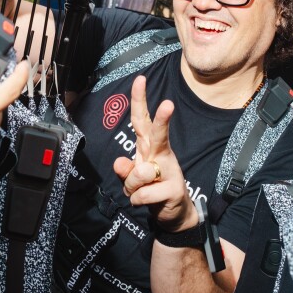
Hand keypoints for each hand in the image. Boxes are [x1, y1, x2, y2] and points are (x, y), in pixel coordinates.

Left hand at [114, 76, 197, 232]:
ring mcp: (169, 171)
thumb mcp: (131, 177)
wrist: (173, 212)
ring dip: (132, 187)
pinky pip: (142, 195)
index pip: (142, 120)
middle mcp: (160, 154)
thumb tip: (119, 163)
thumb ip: (124, 169)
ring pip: (139, 174)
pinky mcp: (173, 189)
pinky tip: (149, 201)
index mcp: (149, 146)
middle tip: (169, 104)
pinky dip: (138, 201)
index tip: (140, 79)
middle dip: (162, 120)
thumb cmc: (151, 187)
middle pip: (158, 134)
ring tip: (141, 191)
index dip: (140, 100)